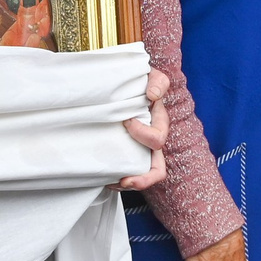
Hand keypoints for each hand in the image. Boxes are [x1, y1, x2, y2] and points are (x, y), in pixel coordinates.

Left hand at [115, 67, 170, 191]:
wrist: (122, 84)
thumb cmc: (139, 81)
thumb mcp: (151, 76)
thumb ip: (158, 82)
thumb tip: (152, 95)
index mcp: (158, 124)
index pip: (157, 138)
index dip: (142, 134)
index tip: (126, 121)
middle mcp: (150, 141)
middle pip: (157, 170)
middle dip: (142, 178)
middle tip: (124, 179)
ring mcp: (138, 150)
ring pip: (140, 176)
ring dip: (127, 183)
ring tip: (110, 182)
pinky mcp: (124, 153)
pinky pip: (124, 172)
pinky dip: (114, 178)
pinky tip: (102, 176)